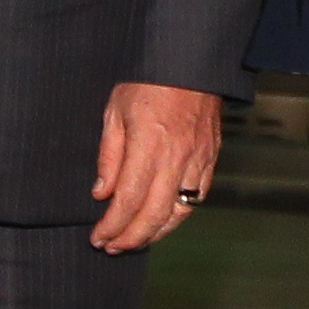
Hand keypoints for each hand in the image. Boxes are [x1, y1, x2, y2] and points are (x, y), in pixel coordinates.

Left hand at [91, 82, 221, 252]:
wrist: (191, 61)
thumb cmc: (148, 81)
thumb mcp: (115, 111)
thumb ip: (108, 156)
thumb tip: (101, 194)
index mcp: (148, 143)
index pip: (128, 199)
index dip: (112, 225)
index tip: (98, 236)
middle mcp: (176, 157)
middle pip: (154, 214)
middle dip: (130, 238)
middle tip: (111, 247)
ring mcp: (197, 160)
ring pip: (179, 213)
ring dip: (155, 234)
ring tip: (134, 241)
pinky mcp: (211, 158)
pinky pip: (197, 198)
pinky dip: (178, 216)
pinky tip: (162, 221)